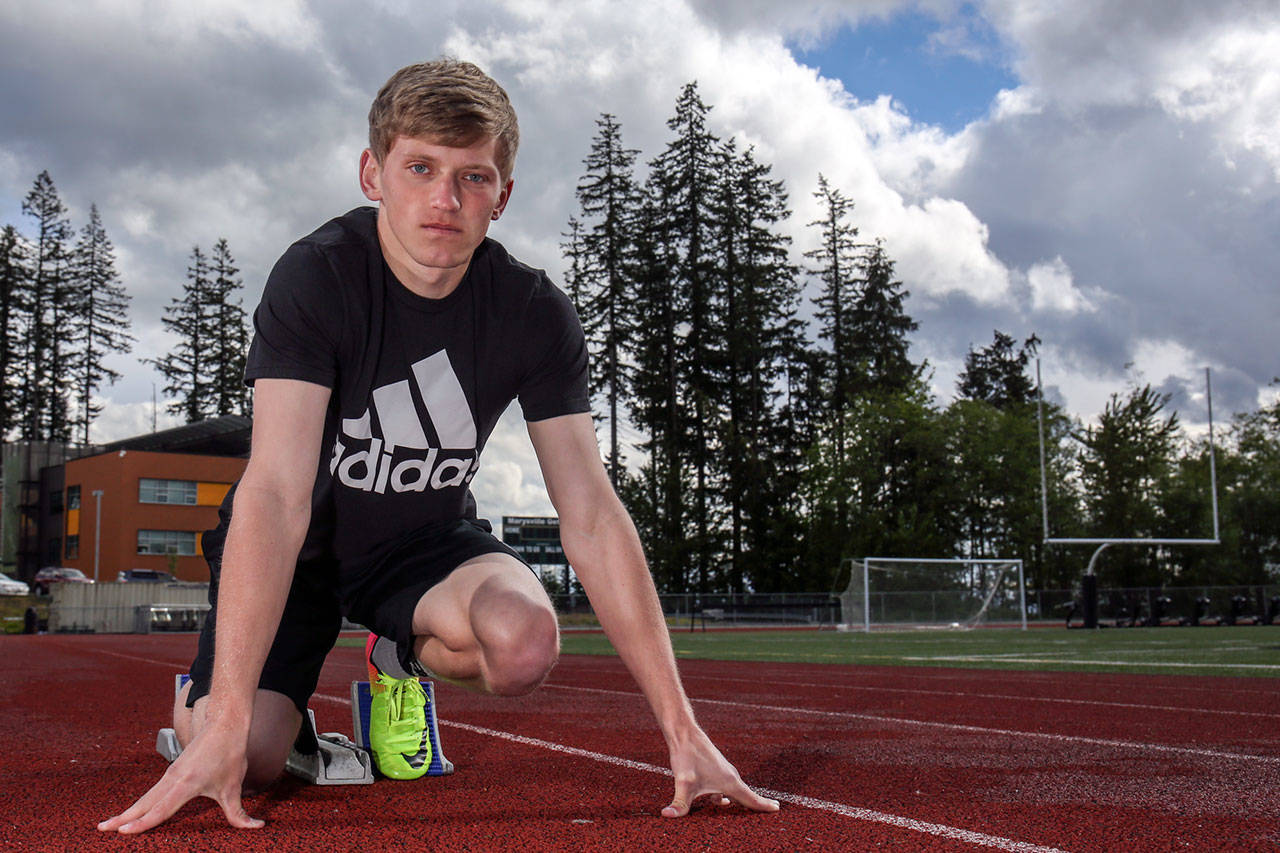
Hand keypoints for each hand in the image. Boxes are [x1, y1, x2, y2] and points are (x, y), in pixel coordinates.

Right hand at [97, 723, 261, 834]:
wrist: (225, 724)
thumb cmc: (229, 753)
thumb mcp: (234, 787)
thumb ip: (239, 813)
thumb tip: (256, 827)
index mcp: (186, 784)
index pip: (160, 809)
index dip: (142, 823)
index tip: (123, 832)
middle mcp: (173, 778)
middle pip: (144, 803)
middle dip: (122, 818)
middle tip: (102, 829)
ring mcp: (170, 774)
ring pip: (145, 796)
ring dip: (127, 811)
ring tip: (108, 824)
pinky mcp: (172, 771)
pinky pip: (152, 791)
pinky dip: (140, 802)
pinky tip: (133, 811)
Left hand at [662, 728, 779, 817]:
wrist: (684, 734)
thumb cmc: (688, 756)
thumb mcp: (683, 783)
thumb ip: (679, 804)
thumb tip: (667, 815)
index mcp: (730, 782)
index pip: (751, 799)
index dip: (765, 806)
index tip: (778, 809)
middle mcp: (730, 776)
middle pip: (746, 796)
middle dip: (755, 805)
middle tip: (772, 809)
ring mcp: (723, 772)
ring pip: (734, 791)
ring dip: (738, 802)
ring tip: (742, 812)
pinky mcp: (715, 769)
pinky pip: (725, 787)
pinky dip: (724, 796)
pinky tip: (715, 801)